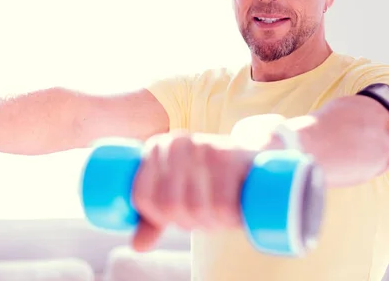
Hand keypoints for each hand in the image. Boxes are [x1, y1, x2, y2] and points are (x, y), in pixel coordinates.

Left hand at [130, 132, 256, 251]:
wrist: (251, 160)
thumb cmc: (209, 182)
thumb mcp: (178, 195)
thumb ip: (154, 219)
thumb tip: (137, 245)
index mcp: (155, 148)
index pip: (143, 197)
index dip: (160, 217)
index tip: (180, 215)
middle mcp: (177, 143)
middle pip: (170, 205)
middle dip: (189, 222)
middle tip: (206, 218)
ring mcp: (204, 147)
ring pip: (195, 208)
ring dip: (211, 223)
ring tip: (221, 215)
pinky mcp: (231, 157)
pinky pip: (222, 206)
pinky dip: (229, 219)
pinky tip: (236, 214)